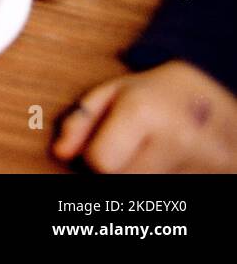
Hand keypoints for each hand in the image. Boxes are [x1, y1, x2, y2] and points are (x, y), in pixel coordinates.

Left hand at [53, 61, 236, 171]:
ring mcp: (204, 162)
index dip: (95, 154)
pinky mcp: (219, 176)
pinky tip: (168, 160)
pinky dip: (163, 177)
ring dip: (140, 173)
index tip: (105, 140)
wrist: (215, 93)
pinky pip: (172, 189)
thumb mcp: (112, 93)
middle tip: (130, 144)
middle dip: (118, 167)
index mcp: (145, 112)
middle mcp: (178, 139)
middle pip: (122, 180)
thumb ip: (81, 121)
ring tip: (151, 150)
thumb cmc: (156, 92)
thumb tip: (60, 152)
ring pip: (146, 188)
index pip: (101, 163)